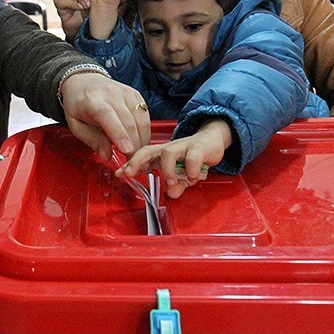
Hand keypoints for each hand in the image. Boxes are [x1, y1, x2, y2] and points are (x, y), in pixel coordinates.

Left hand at [60, 73, 150, 162]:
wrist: (83, 82)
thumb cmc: (78, 105)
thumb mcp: (75, 125)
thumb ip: (92, 140)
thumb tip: (106, 156)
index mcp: (91, 100)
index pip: (107, 115)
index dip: (118, 133)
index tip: (127, 150)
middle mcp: (110, 93)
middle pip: (127, 120)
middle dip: (133, 144)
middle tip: (131, 161)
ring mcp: (125, 92)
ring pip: (140, 118)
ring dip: (142, 139)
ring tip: (136, 153)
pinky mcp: (135, 94)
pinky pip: (145, 114)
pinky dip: (145, 130)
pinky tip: (140, 140)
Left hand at [115, 119, 231, 198]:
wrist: (214, 139)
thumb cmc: (193, 156)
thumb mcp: (183, 175)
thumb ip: (177, 184)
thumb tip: (172, 193)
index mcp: (161, 154)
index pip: (142, 156)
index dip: (130, 164)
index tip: (119, 173)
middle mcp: (169, 148)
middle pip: (148, 150)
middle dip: (136, 162)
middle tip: (129, 174)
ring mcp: (184, 147)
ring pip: (168, 153)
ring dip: (167, 170)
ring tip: (171, 182)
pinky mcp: (199, 148)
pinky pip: (192, 158)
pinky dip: (191, 170)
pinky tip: (192, 178)